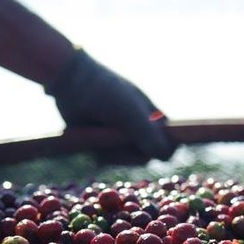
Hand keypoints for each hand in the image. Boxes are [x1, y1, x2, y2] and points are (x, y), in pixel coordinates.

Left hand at [45, 49, 177, 162]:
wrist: (73, 83)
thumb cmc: (106, 93)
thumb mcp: (130, 112)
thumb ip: (148, 133)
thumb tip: (164, 157)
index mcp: (154, 118)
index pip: (170, 142)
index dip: (166, 148)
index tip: (154, 150)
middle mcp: (140, 128)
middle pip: (147, 156)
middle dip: (132, 154)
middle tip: (118, 142)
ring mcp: (121, 137)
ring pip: (127, 160)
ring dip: (115, 154)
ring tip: (102, 138)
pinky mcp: (104, 143)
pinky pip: (110, 159)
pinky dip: (103, 153)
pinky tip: (95, 140)